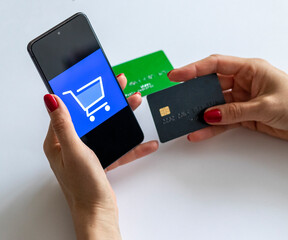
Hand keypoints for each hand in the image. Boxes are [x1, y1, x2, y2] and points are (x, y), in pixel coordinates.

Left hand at [43, 73, 157, 238]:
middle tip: (120, 86)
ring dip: (123, 118)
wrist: (98, 212)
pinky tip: (146, 142)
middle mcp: (71, 144)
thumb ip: (65, 125)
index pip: (70, 108)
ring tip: (135, 104)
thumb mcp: (74, 151)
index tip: (95, 79)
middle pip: (92, 115)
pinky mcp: (101, 159)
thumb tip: (51, 99)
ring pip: (106, 128)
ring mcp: (87, 152)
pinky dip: (132, 145)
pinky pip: (117, 146)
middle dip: (109, 101)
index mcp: (58, 140)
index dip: (82, 92)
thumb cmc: (82, 187)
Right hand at [168, 55, 287, 140]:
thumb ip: (235, 111)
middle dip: (194, 94)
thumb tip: (210, 114)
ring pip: (214, 106)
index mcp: (249, 69)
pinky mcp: (241, 116)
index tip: (176, 75)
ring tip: (186, 120)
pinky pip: (222, 122)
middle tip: (178, 100)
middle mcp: (243, 83)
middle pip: (211, 86)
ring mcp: (240, 100)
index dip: (193, 69)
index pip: (216, 65)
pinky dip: (211, 128)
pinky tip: (200, 132)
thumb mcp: (265, 105)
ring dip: (201, 114)